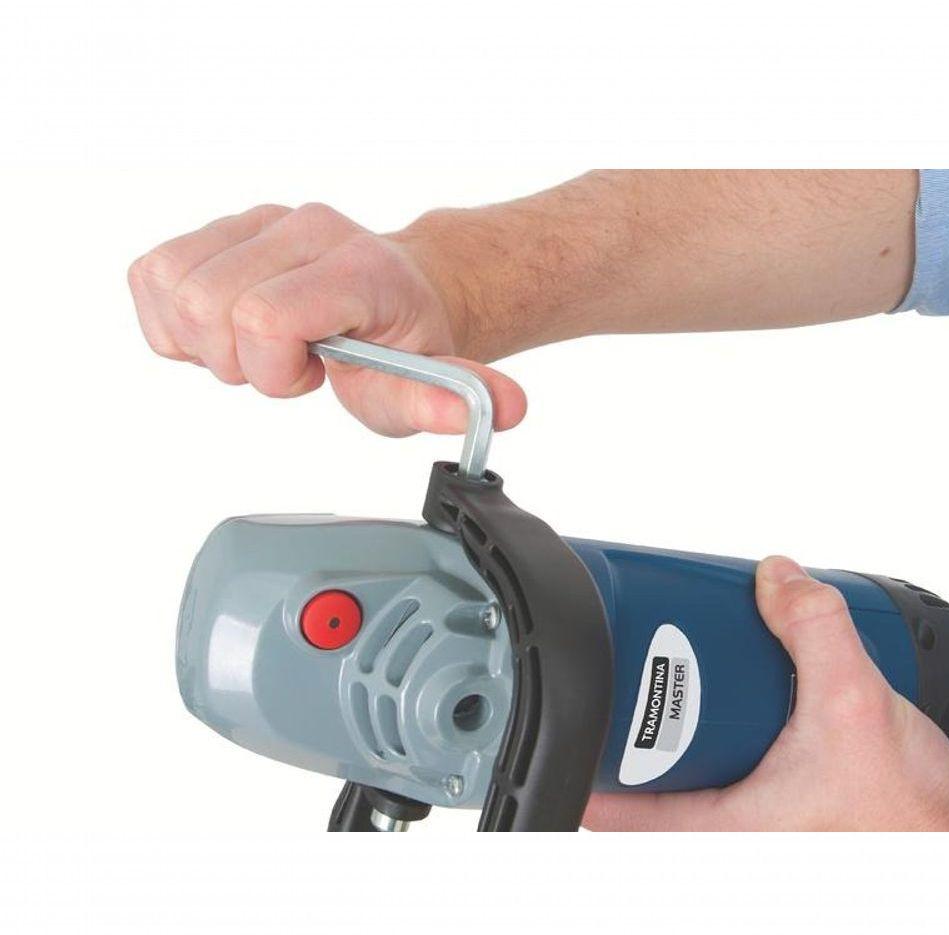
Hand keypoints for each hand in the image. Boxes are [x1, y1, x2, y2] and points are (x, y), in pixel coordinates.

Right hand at [128, 203, 526, 436]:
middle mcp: (304, 227)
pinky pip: (153, 273)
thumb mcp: (433, 382)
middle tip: (289, 365)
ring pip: (170, 284)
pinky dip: (176, 320)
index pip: (264, 315)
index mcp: (356, 266)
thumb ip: (453, 398)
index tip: (310, 376)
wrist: (405, 289)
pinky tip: (228, 331)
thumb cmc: (406, 340)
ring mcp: (257, 219)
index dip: (272, 369)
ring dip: (205, 340)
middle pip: (206, 305)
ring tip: (262, 347)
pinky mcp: (220, 226)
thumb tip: (504, 410)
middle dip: (239, 362)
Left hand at [585, 556, 948, 831]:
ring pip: (684, 779)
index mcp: (721, 828)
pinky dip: (719, 732)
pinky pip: (724, 771)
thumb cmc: (904, 816)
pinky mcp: (774, 811)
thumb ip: (814, 628)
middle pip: (641, 786)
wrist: (947, 840)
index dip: (578, 767)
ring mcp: (748, 826)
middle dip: (630, 731)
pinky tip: (739, 697)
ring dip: (677, 730)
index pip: (615, 811)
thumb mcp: (853, 702)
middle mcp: (726, 833)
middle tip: (624, 679)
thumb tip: (776, 577)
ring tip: (678, 678)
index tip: (560, 722)